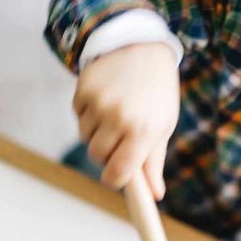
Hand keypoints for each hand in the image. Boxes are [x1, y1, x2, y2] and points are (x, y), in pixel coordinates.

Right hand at [73, 43, 179, 198]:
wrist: (142, 46)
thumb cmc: (157, 92)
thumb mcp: (162, 124)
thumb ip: (154, 162)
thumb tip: (154, 195)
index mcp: (144, 131)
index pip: (119, 173)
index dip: (115, 179)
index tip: (116, 177)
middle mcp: (120, 118)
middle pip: (98, 157)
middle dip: (107, 152)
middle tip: (121, 134)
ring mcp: (100, 103)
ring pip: (86, 137)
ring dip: (97, 131)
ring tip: (115, 111)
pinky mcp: (84, 89)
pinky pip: (78, 116)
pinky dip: (88, 112)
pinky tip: (104, 97)